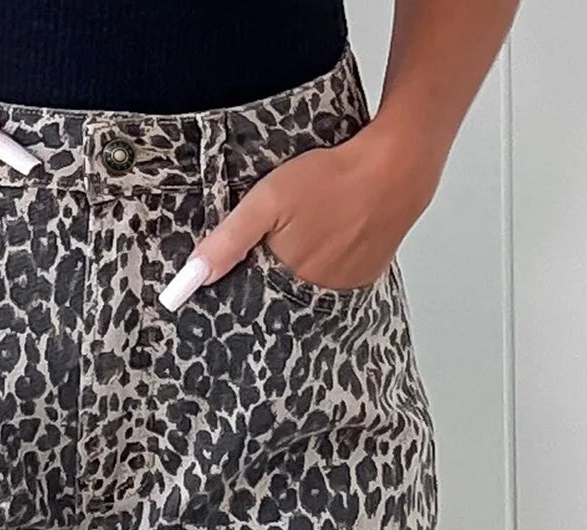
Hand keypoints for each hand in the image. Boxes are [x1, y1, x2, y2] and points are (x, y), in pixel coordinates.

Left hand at [160, 118, 439, 309]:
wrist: (395, 171)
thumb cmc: (331, 179)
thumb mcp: (267, 200)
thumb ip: (228, 240)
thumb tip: (191, 278)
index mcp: (285, 283)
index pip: (248, 303)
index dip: (239, 285)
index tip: (234, 273)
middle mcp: (313, 297)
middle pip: (276, 299)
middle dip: (268, 278)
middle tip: (282, 238)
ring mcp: (340, 292)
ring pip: (304, 292)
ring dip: (297, 273)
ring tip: (307, 235)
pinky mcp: (361, 281)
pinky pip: (332, 285)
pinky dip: (324, 268)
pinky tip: (327, 240)